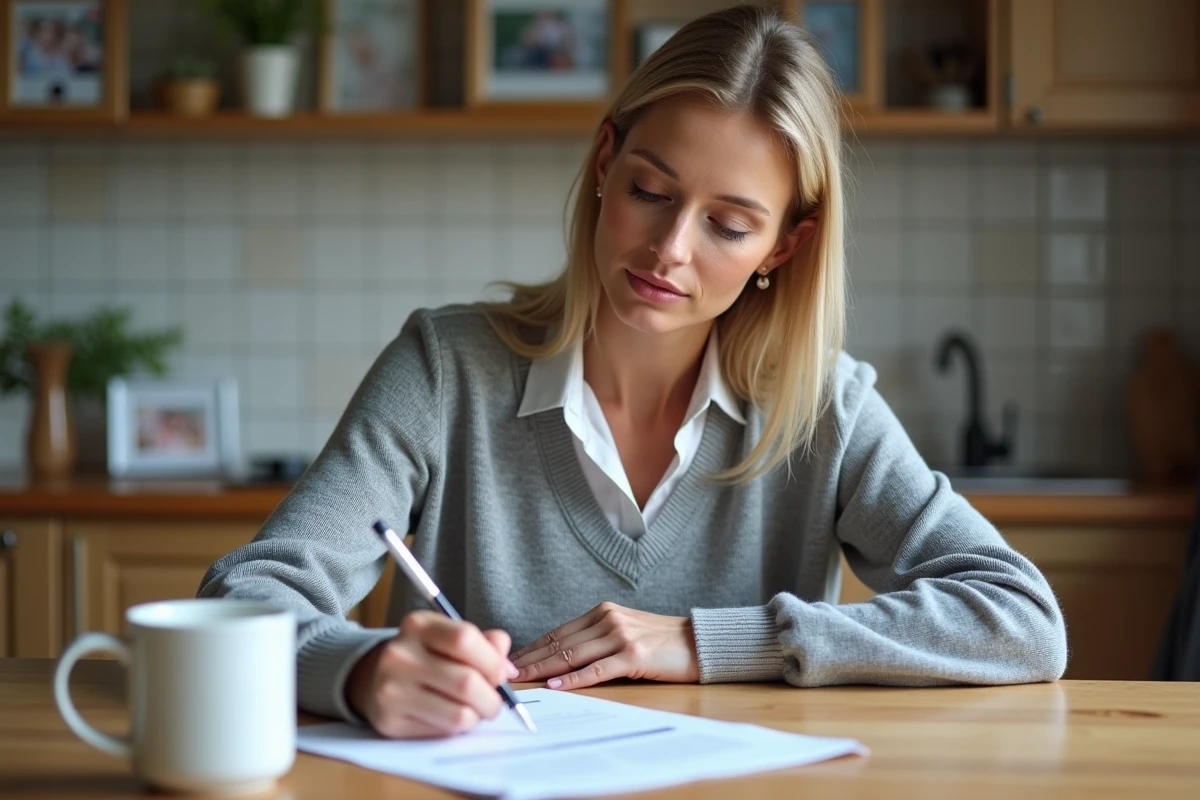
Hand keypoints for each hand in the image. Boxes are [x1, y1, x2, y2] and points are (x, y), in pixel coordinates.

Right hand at [344, 611, 518, 738]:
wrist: (373, 677)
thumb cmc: (425, 655)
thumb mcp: (449, 636)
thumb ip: (484, 643)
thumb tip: (507, 669)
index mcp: (418, 625)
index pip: (464, 639)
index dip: (492, 661)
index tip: (501, 674)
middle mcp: (399, 654)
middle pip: (466, 682)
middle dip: (492, 698)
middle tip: (494, 701)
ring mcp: (391, 689)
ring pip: (459, 714)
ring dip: (477, 716)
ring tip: (474, 710)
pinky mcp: (390, 721)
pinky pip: (442, 731)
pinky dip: (456, 727)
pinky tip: (449, 715)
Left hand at [511, 602, 699, 689]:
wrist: (698, 642)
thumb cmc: (661, 642)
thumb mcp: (624, 632)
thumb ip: (596, 640)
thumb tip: (562, 659)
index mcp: (602, 612)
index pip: (558, 632)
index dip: (532, 647)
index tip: (510, 660)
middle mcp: (608, 619)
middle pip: (559, 642)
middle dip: (530, 659)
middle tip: (504, 672)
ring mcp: (621, 636)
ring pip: (572, 654)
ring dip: (544, 668)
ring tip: (521, 679)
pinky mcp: (634, 655)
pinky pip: (597, 669)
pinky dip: (574, 678)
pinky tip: (557, 684)